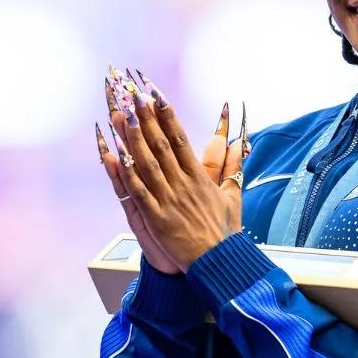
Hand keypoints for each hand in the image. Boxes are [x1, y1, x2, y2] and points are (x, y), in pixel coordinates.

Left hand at [109, 73, 245, 272]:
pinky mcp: (158, 219)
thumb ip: (233, 169)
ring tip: (123, 115)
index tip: (156, 95)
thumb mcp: (233, 197)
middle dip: (147, 118)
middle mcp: (183, 184)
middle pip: (161, 145)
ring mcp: (169, 201)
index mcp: (199, 178)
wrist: (220, 263)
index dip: (167, 116)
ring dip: (134, 138)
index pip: (180, 139)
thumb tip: (240, 145)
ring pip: (148, 164)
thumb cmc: (225, 233)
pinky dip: (128, 174)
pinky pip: (140, 192)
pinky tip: (117, 156)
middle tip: (134, 95)